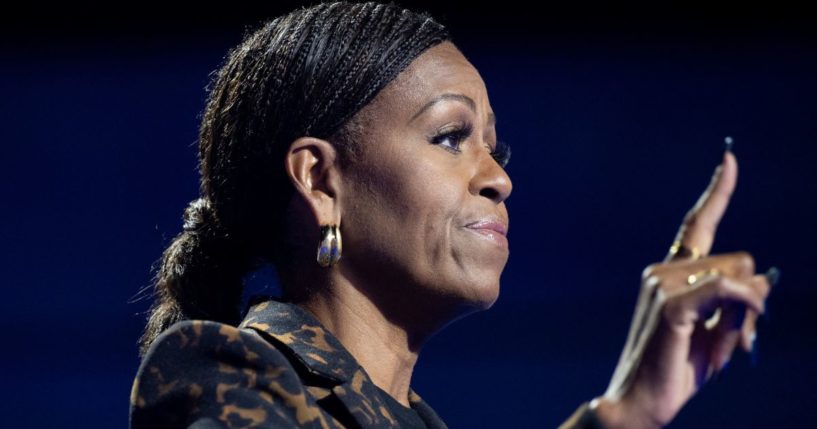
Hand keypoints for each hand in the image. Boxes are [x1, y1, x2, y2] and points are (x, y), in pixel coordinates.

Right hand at [593, 150, 774, 428]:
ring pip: (739, 274)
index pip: (697, 224)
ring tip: (725, 349)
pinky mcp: (670, 302)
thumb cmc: (677, 368)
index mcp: (670, 273)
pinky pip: (727, 290)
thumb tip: (765, 280)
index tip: (729, 157)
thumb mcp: (718, 333)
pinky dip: (744, 310)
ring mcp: (662, 283)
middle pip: (740, 259)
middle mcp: (662, 270)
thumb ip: (738, 303)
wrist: (641, 400)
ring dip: (749, 314)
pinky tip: (738, 339)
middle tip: (740, 340)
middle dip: (753, 299)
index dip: (717, 192)